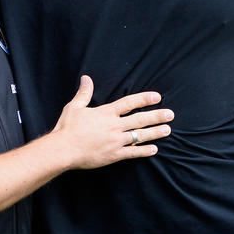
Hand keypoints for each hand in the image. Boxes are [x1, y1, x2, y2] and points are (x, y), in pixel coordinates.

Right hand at [47, 76, 171, 169]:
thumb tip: (86, 78)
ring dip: (155, 132)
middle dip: (157, 116)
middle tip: (170, 114)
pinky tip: (154, 149)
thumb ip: (84, 93)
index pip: (129, 103)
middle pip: (140, 120)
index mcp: (106, 113)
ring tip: (167, 130)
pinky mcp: (114, 155)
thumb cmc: (67, 127)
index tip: (157, 97)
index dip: (144, 99)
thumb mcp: (75, 107)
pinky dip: (144, 151)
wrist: (63, 149)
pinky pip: (133, 153)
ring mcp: (116, 141)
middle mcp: (114, 126)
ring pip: (139, 136)